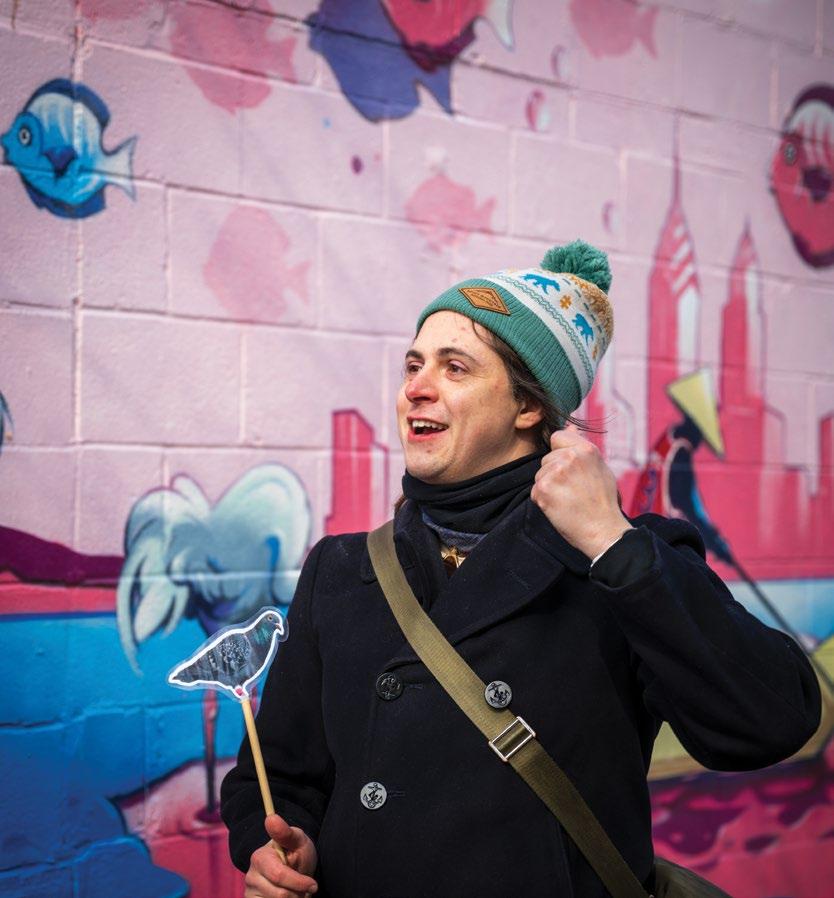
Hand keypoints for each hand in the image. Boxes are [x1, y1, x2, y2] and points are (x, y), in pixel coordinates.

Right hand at [244, 814, 318, 897]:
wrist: (294, 867)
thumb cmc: (296, 852)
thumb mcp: (297, 840)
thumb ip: (285, 832)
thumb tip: (271, 818)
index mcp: (259, 858)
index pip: (279, 876)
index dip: (299, 882)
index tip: (313, 884)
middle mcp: (251, 877)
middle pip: (280, 896)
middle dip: (297, 893)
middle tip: (303, 886)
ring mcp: (250, 892)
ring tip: (295, 890)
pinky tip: (287, 897)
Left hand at [531, 425, 631, 559]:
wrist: (603, 530)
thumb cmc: (603, 500)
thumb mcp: (599, 467)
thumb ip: (581, 446)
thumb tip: (569, 424)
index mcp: (586, 449)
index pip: (557, 437)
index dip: (561, 453)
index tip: (570, 470)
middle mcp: (569, 457)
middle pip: (546, 458)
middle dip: (554, 472)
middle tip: (573, 490)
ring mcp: (555, 473)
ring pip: (540, 475)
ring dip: (548, 487)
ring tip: (568, 499)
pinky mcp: (543, 489)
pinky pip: (535, 490)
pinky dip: (543, 500)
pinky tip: (560, 508)